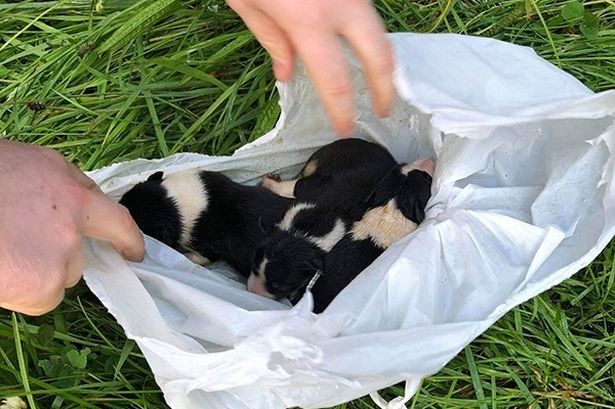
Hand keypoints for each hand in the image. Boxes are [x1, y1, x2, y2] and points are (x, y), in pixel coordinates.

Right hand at [0, 141, 144, 315]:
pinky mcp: (43, 285)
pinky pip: (42, 298)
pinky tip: (2, 273)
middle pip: (79, 254)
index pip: (115, 218)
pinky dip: (23, 293)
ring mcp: (61, 254)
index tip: (136, 253)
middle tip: (18, 243)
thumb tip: (76, 205)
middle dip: (56, 254)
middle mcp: (73, 221)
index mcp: (68, 188)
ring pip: (59, 276)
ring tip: (3, 251)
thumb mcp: (24, 165)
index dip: (127, 238)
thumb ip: (59, 186)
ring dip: (36, 272)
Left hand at [227, 0, 393, 135]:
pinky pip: (365, 11)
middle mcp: (340, 5)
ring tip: (376, 82)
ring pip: (378, 28)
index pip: (334, 80)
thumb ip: (271, 40)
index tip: (345, 129)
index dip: (342, 110)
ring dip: (380, 58)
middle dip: (386, 87)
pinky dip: (366, 32)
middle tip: (384, 109)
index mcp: (308, 20)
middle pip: (379, 54)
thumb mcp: (247, 2)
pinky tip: (359, 46)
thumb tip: (288, 75)